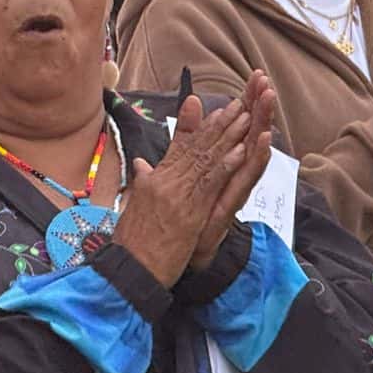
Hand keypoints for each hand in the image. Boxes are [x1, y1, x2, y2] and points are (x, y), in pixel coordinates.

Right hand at [111, 96, 254, 286]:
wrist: (128, 269)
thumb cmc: (132, 243)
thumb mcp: (133, 205)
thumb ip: (142, 181)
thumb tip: (141, 163)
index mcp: (153, 180)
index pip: (179, 147)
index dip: (197, 127)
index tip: (211, 108)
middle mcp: (164, 182)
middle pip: (195, 148)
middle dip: (218, 125)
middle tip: (236, 104)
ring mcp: (177, 195)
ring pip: (206, 160)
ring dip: (228, 137)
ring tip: (244, 116)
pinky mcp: (189, 212)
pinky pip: (211, 183)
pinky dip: (226, 165)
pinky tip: (241, 150)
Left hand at [188, 71, 278, 271]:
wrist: (172, 260)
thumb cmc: (177, 224)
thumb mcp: (174, 182)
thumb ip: (178, 151)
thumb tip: (169, 138)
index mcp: (217, 167)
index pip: (234, 128)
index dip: (245, 103)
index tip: (254, 77)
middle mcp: (229, 176)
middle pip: (247, 135)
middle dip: (257, 107)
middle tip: (265, 80)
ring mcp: (232, 189)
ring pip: (251, 152)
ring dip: (262, 125)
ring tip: (269, 100)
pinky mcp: (230, 205)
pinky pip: (246, 179)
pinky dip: (256, 159)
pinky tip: (265, 140)